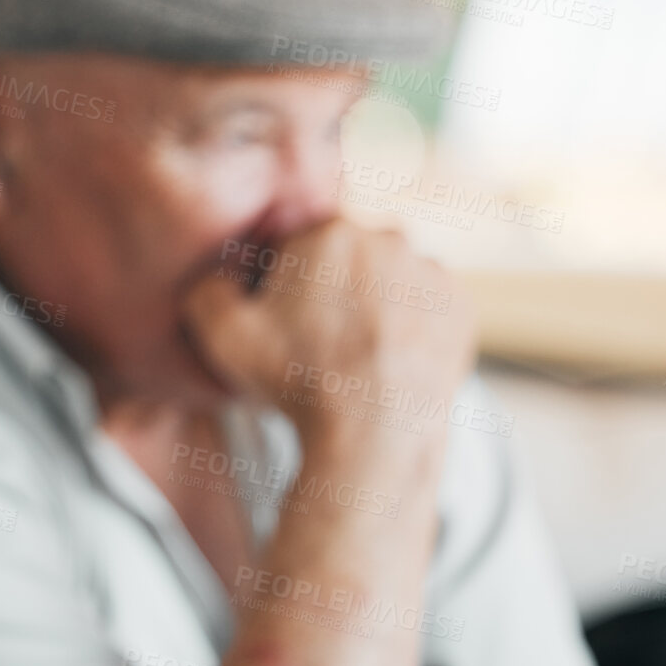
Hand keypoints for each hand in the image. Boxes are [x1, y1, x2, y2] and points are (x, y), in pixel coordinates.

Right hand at [180, 219, 474, 447]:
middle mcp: (386, 237)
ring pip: (387, 277)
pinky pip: (424, 304)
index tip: (281, 319)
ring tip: (353, 352)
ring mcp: (429, 272)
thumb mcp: (220, 332)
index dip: (282, 281)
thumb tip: (219, 276)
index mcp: (327, 230)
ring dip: (371, 302)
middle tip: (315, 339)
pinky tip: (387, 357)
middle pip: (344, 256)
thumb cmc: (297, 380)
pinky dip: (408, 323)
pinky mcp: (459, 306)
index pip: (295, 243)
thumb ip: (206, 286)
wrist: (374, 434)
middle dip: (329, 287)